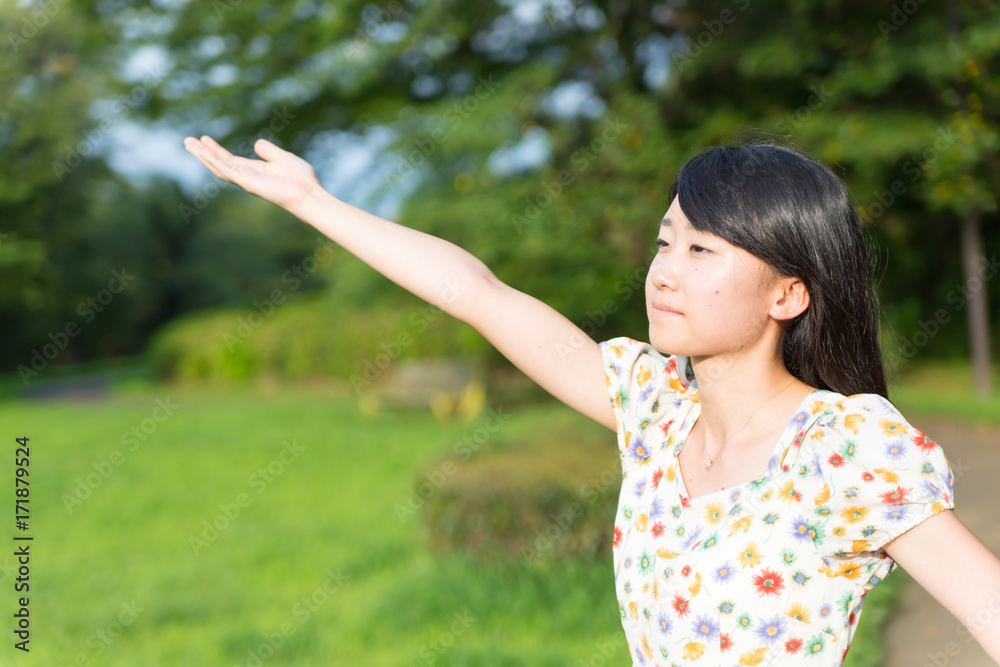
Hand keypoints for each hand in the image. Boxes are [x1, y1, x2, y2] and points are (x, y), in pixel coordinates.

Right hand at [183, 135, 323, 216]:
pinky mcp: (248, 183)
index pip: (229, 160)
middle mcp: (247, 176)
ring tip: (188, 143)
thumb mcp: (283, 158)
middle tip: (187, 141)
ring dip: (203, 155)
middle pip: (219, 163)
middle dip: (203, 152)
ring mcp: (245, 181)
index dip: (216, 150)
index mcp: (254, 170)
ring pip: (218, 166)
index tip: (204, 138)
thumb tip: (257, 144)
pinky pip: (227, 170)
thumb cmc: (300, 179)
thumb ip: (269, 151)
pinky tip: (203, 151)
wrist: (308, 193)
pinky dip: (214, 160)